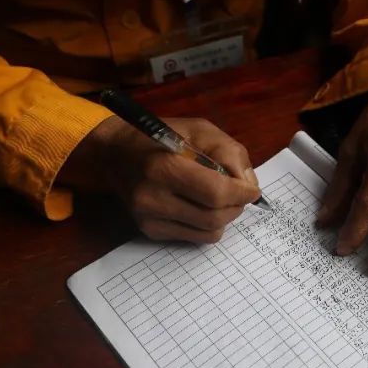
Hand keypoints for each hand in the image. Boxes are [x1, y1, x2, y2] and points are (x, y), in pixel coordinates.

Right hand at [60, 116, 260, 242]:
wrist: (115, 153)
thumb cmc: (163, 137)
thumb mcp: (200, 130)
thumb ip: (229, 153)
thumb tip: (248, 185)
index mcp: (165, 167)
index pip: (216, 193)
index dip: (242, 194)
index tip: (252, 190)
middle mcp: (153, 198)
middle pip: (215, 216)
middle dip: (237, 206)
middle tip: (240, 194)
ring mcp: (149, 218)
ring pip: (209, 232)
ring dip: (226, 217)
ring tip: (222, 199)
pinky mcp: (150, 231)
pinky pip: (196, 238)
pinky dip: (209, 225)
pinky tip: (203, 207)